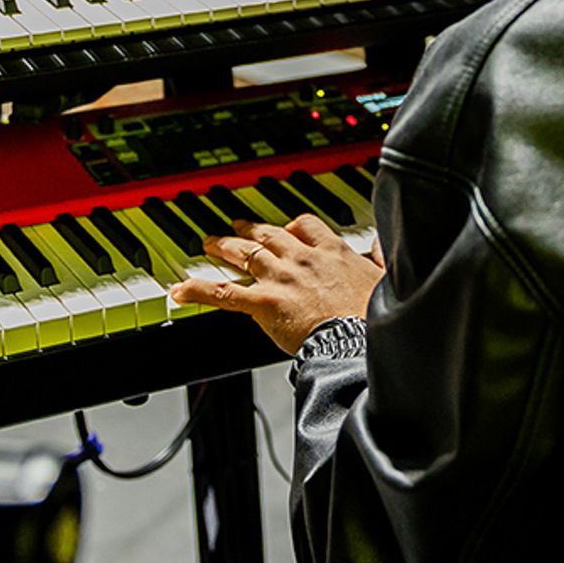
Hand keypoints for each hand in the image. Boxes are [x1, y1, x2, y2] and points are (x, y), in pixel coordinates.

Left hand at [170, 216, 386, 354]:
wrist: (359, 337)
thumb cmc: (372, 314)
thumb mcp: (384, 278)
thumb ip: (379, 258)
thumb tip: (384, 246)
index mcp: (330, 251)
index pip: (305, 226)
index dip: (292, 226)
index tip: (286, 228)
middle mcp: (301, 259)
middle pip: (268, 235)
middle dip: (249, 230)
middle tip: (237, 226)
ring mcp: (280, 279)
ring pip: (244, 255)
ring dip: (223, 247)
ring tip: (208, 243)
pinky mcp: (264, 303)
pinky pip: (224, 294)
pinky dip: (198, 290)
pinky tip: (180, 290)